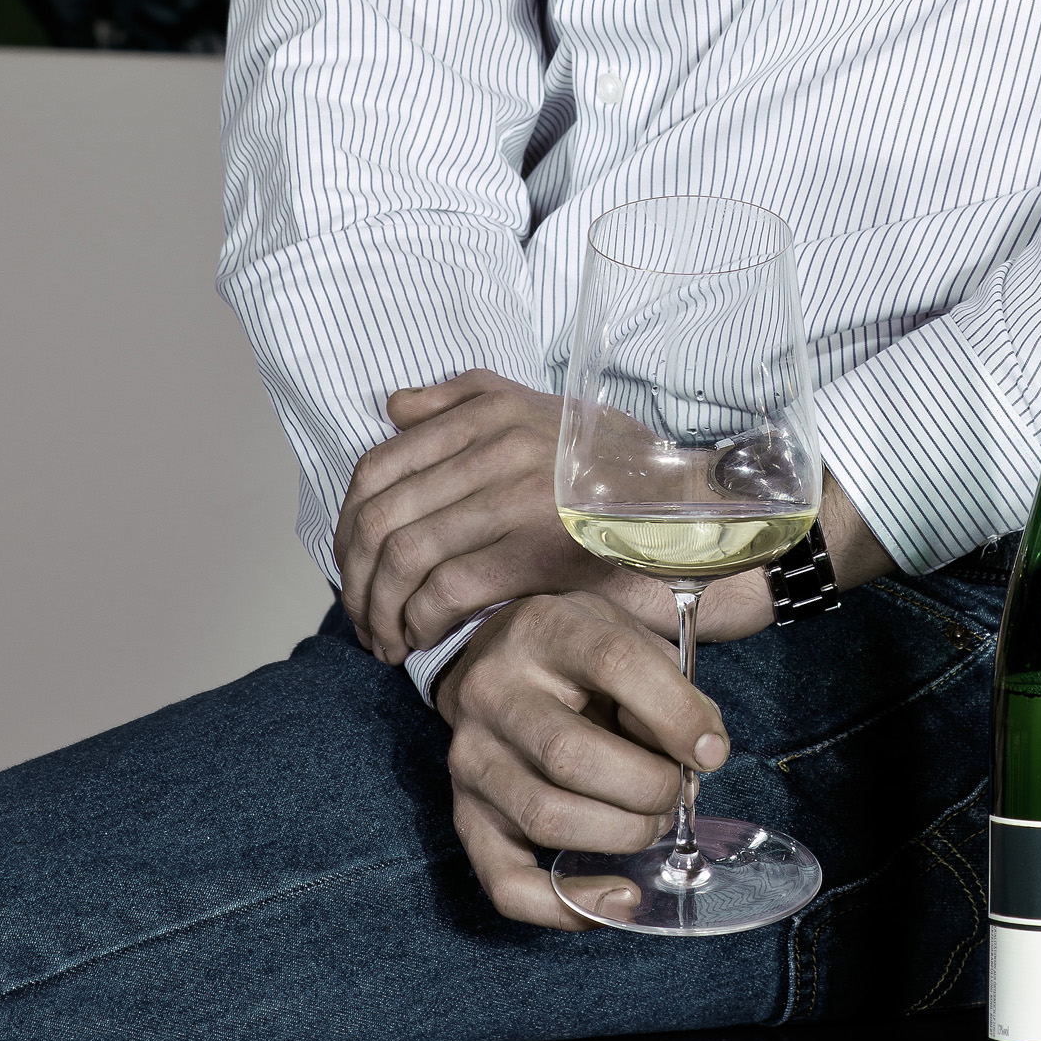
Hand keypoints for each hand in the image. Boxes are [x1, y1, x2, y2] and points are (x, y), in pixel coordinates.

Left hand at [335, 371, 652, 658]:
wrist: (691, 507)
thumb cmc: (615, 468)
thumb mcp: (540, 411)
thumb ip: (463, 399)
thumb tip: (393, 408)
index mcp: (487, 413)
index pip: (377, 467)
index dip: (348, 528)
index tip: (352, 569)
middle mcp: (494, 446)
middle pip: (381, 517)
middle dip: (355, 580)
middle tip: (361, 619)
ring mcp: (515, 497)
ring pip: (405, 557)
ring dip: (381, 609)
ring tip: (385, 640)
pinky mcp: (537, 550)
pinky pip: (448, 589)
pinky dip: (421, 621)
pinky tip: (423, 640)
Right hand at [432, 592, 730, 927]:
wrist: (496, 660)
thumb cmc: (578, 655)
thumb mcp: (627, 635)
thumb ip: (672, 686)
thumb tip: (702, 755)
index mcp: (543, 629)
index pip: (615, 664)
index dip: (676, 714)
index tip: (712, 750)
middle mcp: (493, 693)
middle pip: (572, 756)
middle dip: (648, 787)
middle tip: (676, 790)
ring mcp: (471, 760)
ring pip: (548, 819)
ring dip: (622, 836)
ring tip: (650, 822)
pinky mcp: (465, 817)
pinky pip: (509, 883)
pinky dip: (569, 905)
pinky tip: (619, 895)